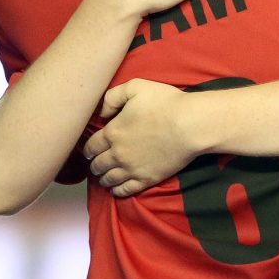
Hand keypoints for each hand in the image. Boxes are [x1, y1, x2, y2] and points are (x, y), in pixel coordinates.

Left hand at [83, 79, 195, 196]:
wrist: (190, 125)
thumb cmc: (165, 103)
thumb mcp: (135, 87)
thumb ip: (112, 97)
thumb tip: (100, 112)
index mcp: (113, 132)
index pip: (91, 146)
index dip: (88, 148)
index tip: (89, 149)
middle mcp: (118, 153)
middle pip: (98, 164)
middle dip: (95, 164)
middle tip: (96, 163)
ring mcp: (132, 169)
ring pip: (108, 179)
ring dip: (103, 178)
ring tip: (104, 177)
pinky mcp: (147, 179)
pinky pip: (125, 190)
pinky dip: (117, 191)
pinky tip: (116, 189)